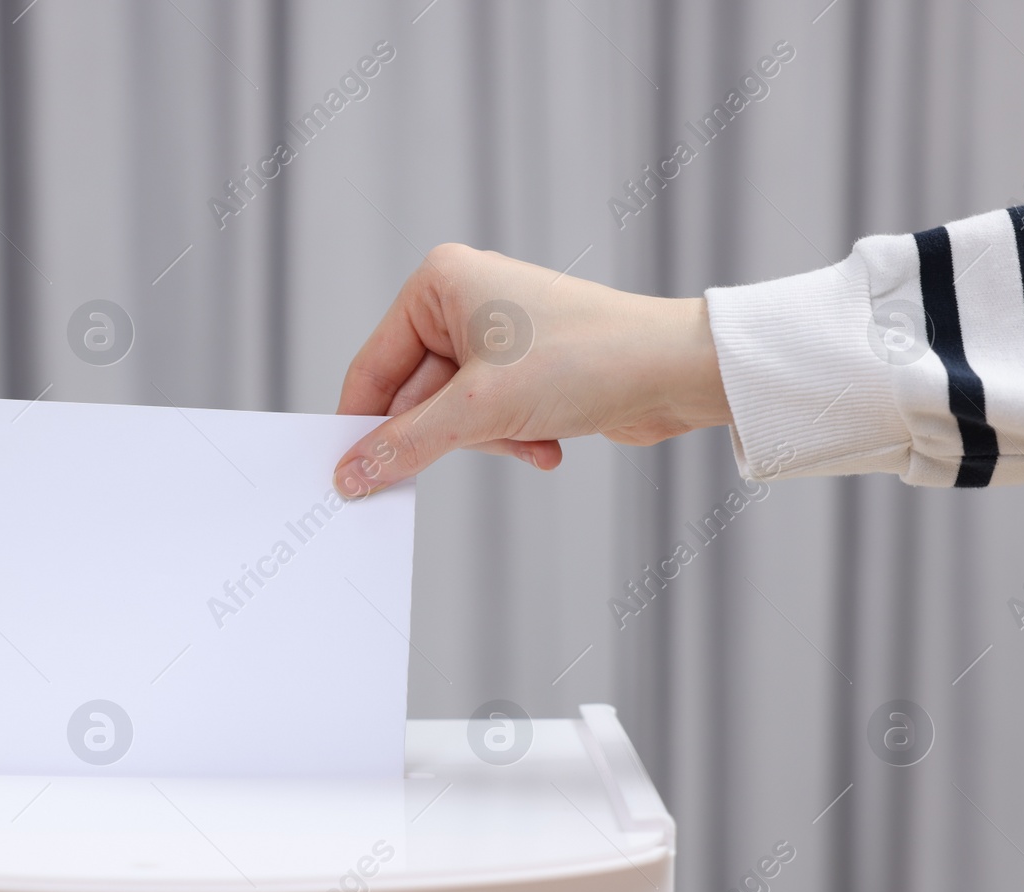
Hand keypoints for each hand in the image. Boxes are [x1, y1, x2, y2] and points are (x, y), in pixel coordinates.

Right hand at [332, 243, 730, 495]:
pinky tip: (547, 443)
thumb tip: (351, 473)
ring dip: (488, 439)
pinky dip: (511, 437)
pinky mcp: (522, 368)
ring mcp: (494, 335)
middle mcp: (462, 300)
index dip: (362, 425)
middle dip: (448, 433)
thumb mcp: (480, 410)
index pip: (373, 366)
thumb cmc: (586, 360)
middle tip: (470, 450)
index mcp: (438, 284)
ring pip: (452, 414)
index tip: (348, 475)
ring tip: (528, 437)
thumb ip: (406, 444)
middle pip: (413, 395)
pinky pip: (487, 418)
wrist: (675, 372)